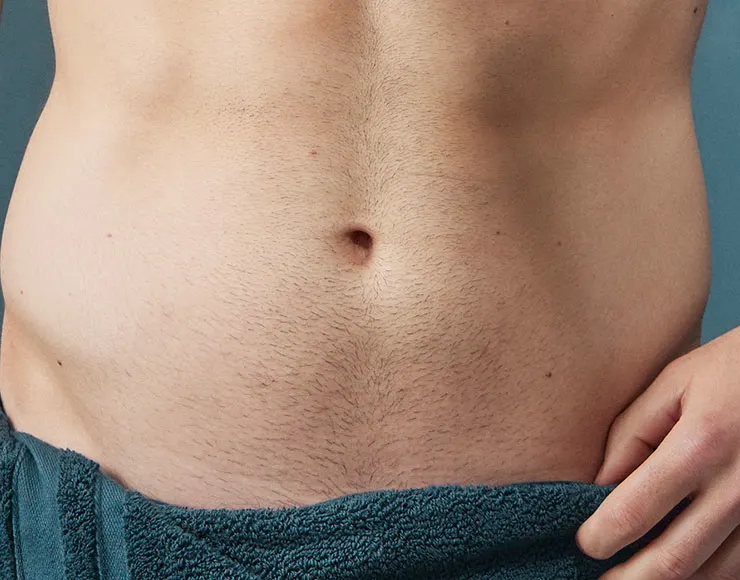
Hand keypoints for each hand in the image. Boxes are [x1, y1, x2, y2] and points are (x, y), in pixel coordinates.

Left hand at [575, 327, 739, 578]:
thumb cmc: (733, 368)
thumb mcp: (675, 383)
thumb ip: (632, 435)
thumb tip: (598, 486)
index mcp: (701, 445)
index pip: (635, 511)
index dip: (600, 538)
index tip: (584, 544)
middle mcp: (739, 487)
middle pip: (673, 560)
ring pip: (712, 575)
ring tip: (632, 579)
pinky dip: (707, 576)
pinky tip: (680, 570)